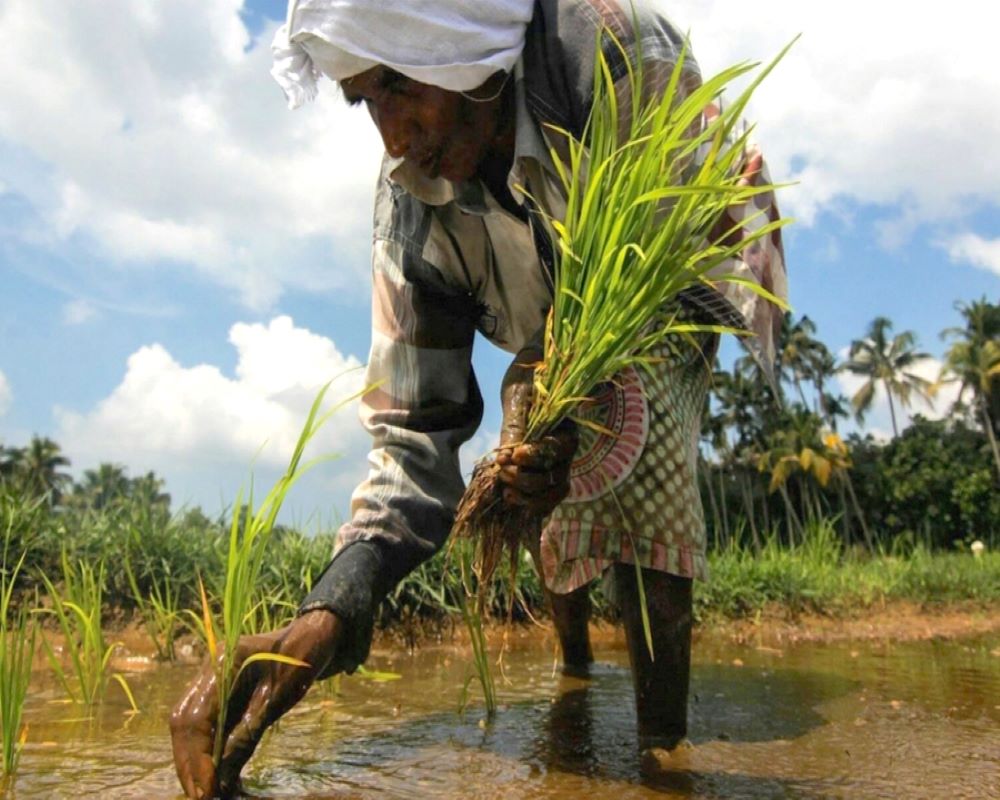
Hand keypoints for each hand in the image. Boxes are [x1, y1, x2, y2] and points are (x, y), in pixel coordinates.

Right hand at [170, 610, 341, 798]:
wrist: (311, 637)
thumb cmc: (301, 659)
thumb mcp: (280, 695)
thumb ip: (249, 730)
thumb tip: (223, 775)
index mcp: (223, 663)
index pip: (195, 718)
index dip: (197, 757)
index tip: (206, 789)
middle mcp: (209, 671)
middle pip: (184, 723)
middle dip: (189, 764)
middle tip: (201, 798)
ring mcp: (211, 681)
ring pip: (189, 726)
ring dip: (194, 761)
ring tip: (205, 794)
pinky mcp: (218, 693)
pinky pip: (206, 725)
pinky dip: (207, 751)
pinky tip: (216, 777)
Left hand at [495, 346, 577, 515]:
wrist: (528, 379)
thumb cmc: (527, 381)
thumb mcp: (520, 396)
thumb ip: (517, 425)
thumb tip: (510, 453)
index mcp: (567, 429)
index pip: (556, 451)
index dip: (534, 457)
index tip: (512, 454)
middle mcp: (567, 451)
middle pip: (555, 477)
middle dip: (526, 478)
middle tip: (502, 468)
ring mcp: (558, 465)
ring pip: (553, 493)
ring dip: (529, 497)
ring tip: (506, 490)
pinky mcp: (545, 475)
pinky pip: (546, 499)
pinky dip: (531, 504)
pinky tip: (511, 497)